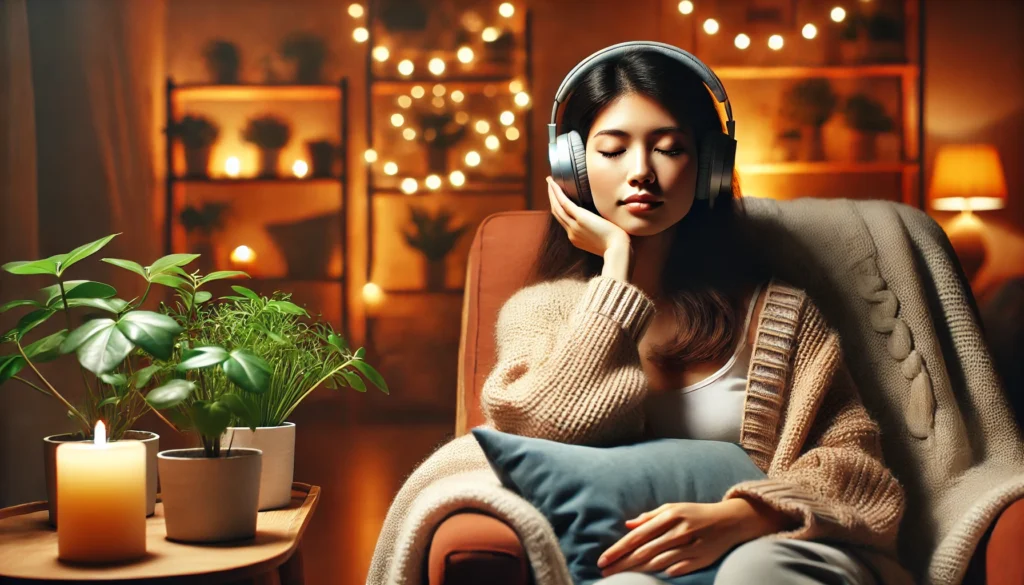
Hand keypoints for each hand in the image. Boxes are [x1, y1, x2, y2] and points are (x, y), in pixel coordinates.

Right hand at [546, 176, 629, 257]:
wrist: (619, 250)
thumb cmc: (617, 245)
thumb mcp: (605, 239)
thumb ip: (600, 231)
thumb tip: (605, 221)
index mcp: (577, 238)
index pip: (565, 221)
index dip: (560, 209)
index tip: (558, 199)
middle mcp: (572, 232)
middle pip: (558, 213)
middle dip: (552, 199)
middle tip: (550, 185)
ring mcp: (574, 226)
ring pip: (557, 207)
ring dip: (552, 193)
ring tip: (550, 181)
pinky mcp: (580, 218)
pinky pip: (564, 203)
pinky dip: (557, 192)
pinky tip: (553, 183)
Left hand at [596, 500, 774, 578]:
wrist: (730, 520)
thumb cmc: (696, 513)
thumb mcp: (673, 508)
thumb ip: (650, 517)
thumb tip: (627, 525)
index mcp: (669, 517)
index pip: (637, 536)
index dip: (618, 549)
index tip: (603, 560)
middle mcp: (678, 531)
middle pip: (644, 552)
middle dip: (622, 564)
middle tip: (605, 573)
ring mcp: (690, 547)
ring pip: (657, 563)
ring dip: (636, 572)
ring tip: (620, 579)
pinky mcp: (701, 559)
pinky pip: (678, 569)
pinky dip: (663, 573)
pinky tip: (649, 579)